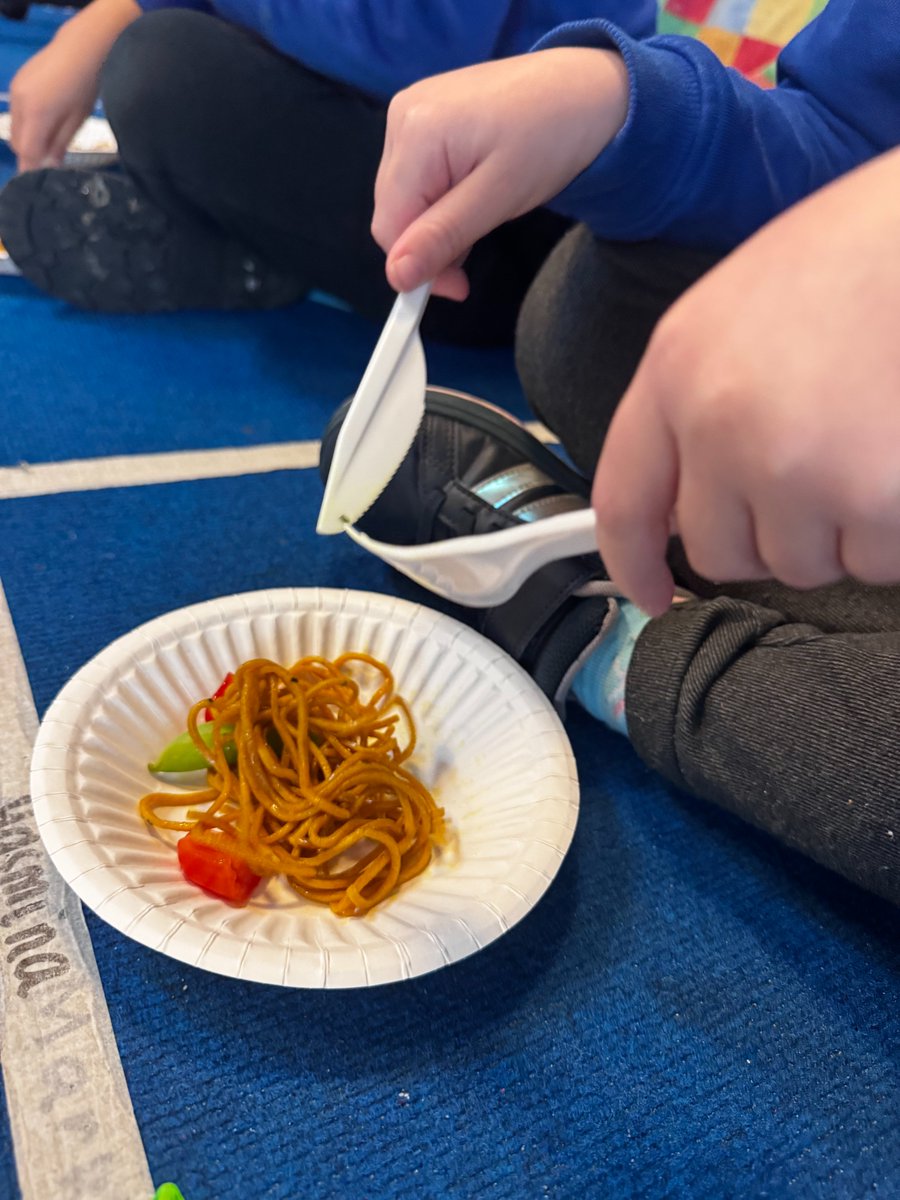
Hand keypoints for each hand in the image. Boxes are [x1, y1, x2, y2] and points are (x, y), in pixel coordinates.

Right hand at [10, 0, 137, 170]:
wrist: (82, 47)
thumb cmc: (86, 85)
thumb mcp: (77, 120)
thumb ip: (60, 144)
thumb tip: (50, 166)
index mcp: (37, 115)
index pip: (28, 153)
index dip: (31, 171)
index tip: (38, 186)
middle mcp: (21, 103)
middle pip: (19, 143)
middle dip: (32, 156)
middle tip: (51, 166)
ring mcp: (17, 90)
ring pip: (16, 129)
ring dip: (30, 141)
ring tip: (52, 145)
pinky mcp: (18, 83)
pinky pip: (18, 114)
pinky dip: (28, 125)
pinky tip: (47, 125)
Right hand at [372, 48, 628, 298]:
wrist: (585, 88)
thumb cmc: (550, 138)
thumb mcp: (499, 196)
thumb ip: (444, 235)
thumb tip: (397, 276)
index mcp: (415, 131)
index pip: (390, 224)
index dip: (416, 266)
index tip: (459, 287)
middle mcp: (401, 117)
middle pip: (392, 211)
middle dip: (429, 244)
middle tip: (476, 248)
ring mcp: (411, 113)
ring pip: (404, 198)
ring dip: (436, 224)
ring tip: (482, 213)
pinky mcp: (425, 117)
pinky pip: (417, 177)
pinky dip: (440, 200)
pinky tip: (472, 194)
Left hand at [592, 150, 899, 614]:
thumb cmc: (858, 256)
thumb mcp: (735, 312)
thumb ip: (692, 404)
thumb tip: (689, 497)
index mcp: (677, 372)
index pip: (624, 503)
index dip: (633, 564)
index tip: (653, 593)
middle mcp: (722, 428)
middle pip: (719, 554)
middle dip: (764, 535)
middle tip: (815, 476)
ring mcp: (797, 469)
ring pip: (800, 566)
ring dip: (835, 533)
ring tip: (867, 447)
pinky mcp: (873, 499)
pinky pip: (873, 563)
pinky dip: (890, 534)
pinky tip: (896, 463)